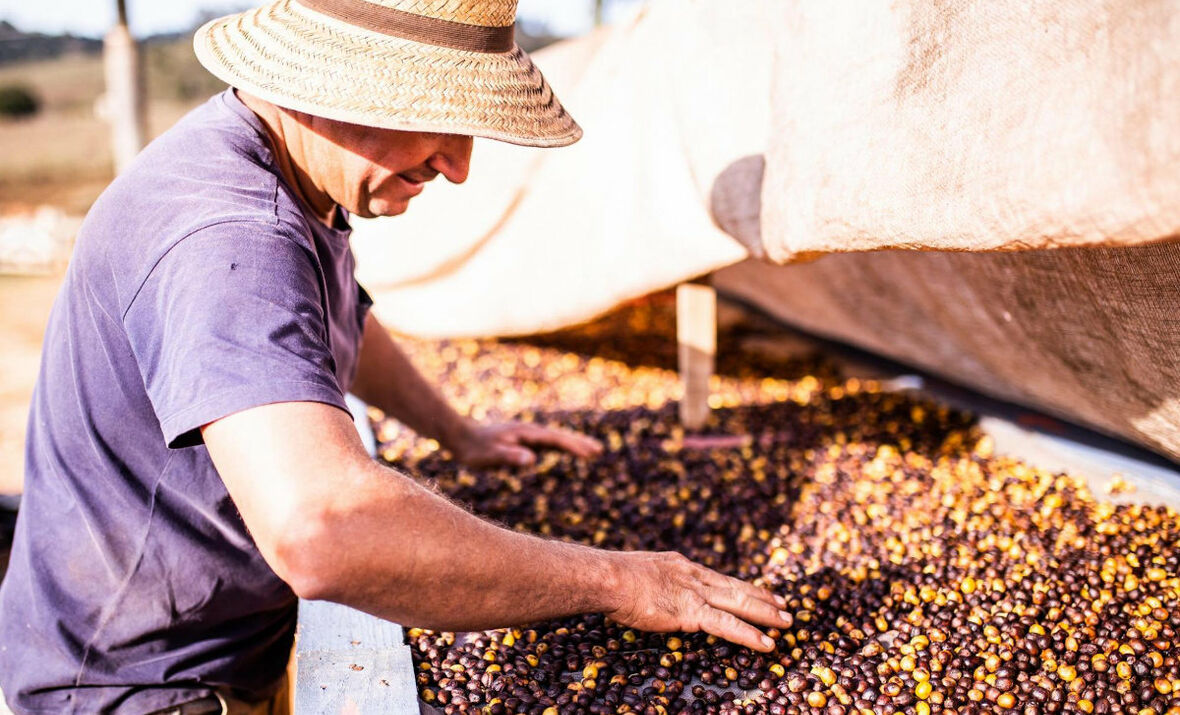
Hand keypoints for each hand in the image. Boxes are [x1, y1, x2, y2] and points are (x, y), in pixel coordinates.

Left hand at [449, 420, 602, 467]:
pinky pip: (547, 444)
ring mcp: (526, 436)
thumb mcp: (490, 456)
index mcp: (525, 434)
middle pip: (559, 437)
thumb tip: (532, 459)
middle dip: (579, 443)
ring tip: (591, 451)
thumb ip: (510, 457)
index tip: (589, 453)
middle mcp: (528, 432)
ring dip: (573, 444)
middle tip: (599, 450)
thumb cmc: (474, 448)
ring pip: (555, 439)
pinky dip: (561, 447)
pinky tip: (565, 451)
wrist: (460, 436)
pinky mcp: (522, 441)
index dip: (573, 446)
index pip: (554, 440)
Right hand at [601, 551, 791, 652]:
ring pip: (739, 603)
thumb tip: (648, 590)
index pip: (719, 579)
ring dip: (765, 614)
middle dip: (763, 598)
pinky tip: (766, 644)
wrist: (608, 577)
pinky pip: (726, 625)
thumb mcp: (637, 573)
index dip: (743, 587)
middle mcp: (693, 576)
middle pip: (736, 587)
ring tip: (786, 622)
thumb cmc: (612, 578)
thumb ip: (652, 582)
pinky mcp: (690, 612)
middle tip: (785, 606)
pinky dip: (749, 635)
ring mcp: (694, 593)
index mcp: (681, 567)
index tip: (760, 592)